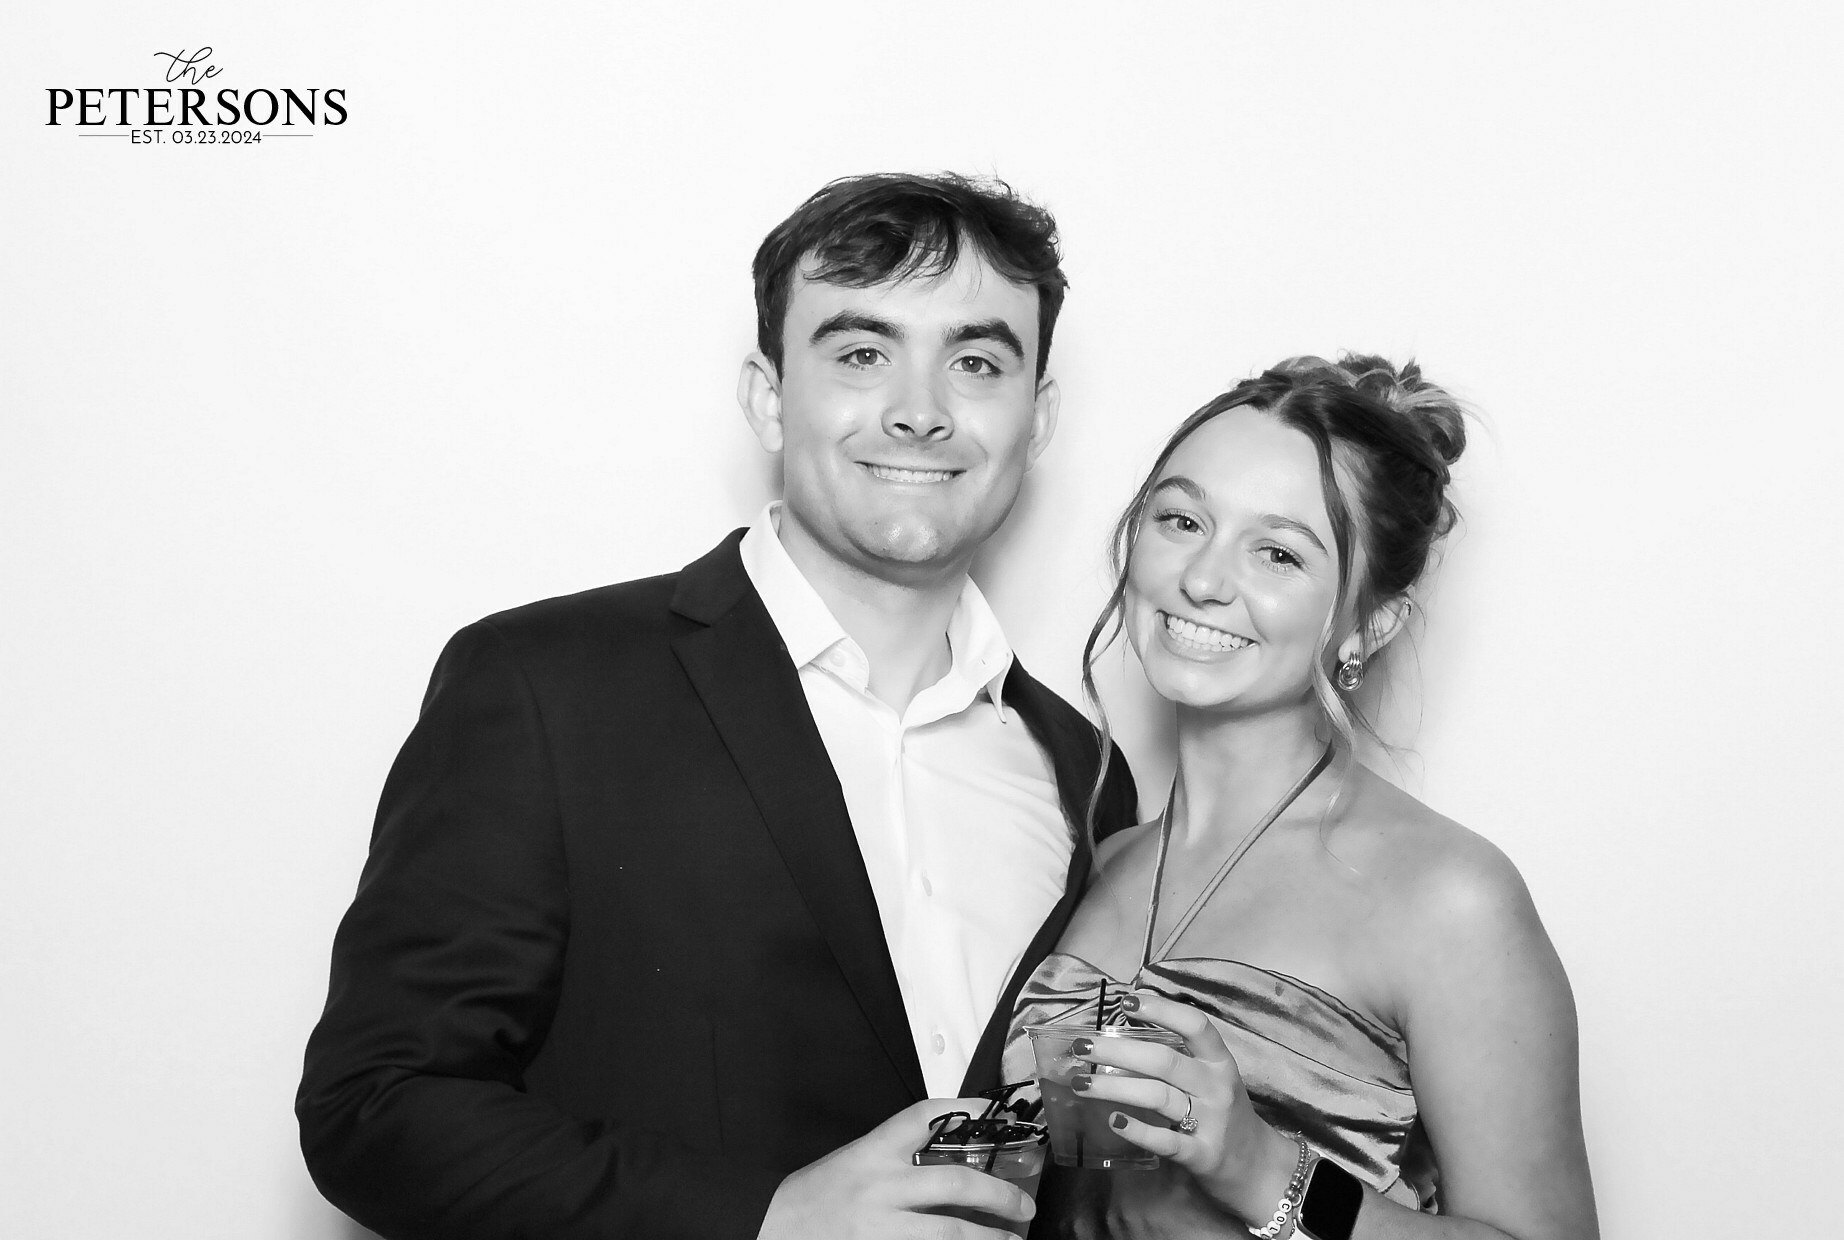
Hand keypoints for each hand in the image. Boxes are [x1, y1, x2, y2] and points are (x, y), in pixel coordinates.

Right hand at [757, 1097, 1036, 1239]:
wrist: (765, 1231)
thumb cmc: (812, 1200)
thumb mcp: (850, 1164)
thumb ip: (894, 1161)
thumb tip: (951, 1163)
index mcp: (869, 1154)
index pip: (922, 1117)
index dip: (964, 1108)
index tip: (993, 1111)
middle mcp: (878, 1190)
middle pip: (953, 1184)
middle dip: (998, 1195)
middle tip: (1023, 1207)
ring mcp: (879, 1230)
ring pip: (949, 1235)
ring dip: (987, 1239)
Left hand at [1070, 993, 1297, 1224]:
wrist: (1258, 1167)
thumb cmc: (1224, 1114)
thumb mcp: (1212, 1079)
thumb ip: (1179, 1057)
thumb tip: (1122, 1033)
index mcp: (1219, 1061)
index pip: (1195, 1025)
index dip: (1162, 1009)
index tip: (1126, 1001)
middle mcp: (1216, 1086)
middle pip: (1164, 1061)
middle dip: (1117, 1051)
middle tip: (1081, 1047)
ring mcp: (1210, 1122)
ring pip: (1158, 1096)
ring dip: (1114, 1087)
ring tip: (1082, 1084)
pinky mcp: (1201, 1155)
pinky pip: (1166, 1140)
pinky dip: (1138, 1130)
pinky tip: (1113, 1121)